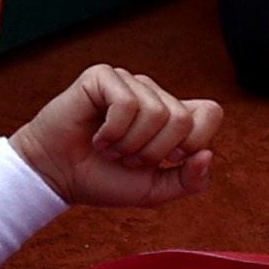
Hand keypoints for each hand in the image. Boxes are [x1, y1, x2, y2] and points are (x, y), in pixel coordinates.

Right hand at [10, 65, 222, 207]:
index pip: (210, 112)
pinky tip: (97, 138)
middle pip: (182, 119)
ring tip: (110, 149)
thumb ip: (188, 181)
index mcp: (171, 117)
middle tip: (127, 159)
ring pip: (156, 112)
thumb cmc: (104, 180)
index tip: (167, 160)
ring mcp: (129, 82)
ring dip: (129, 144)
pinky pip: (126, 103)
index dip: (195, 141)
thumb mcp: (153, 191)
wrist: (58, 177)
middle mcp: (153, 95)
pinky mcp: (103, 77)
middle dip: (153, 151)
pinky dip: (112, 131)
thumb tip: (207, 154)